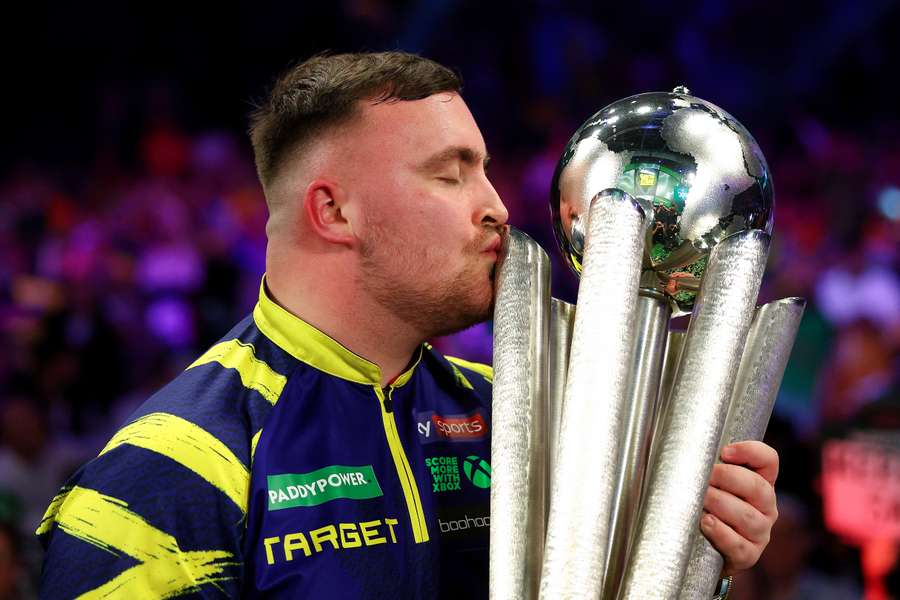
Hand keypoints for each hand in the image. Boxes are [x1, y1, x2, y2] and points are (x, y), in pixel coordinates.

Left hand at [700, 440, 778, 575]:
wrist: (702, 550)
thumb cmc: (704, 506)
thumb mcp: (710, 483)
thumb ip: (708, 466)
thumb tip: (684, 450)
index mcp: (760, 483)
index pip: (768, 460)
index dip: (749, 451)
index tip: (723, 452)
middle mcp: (766, 507)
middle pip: (757, 486)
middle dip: (727, 477)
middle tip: (704, 477)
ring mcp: (760, 533)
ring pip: (747, 515)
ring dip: (720, 503)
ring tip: (700, 500)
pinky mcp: (748, 556)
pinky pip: (738, 544)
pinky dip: (720, 532)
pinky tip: (705, 522)